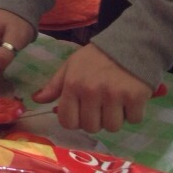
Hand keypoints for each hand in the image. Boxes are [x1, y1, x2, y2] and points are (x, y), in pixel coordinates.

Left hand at [32, 44, 153, 133]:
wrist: (129, 44)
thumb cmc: (96, 58)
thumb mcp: (70, 66)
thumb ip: (54, 85)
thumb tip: (36, 100)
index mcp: (73, 85)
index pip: (67, 121)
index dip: (74, 121)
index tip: (80, 114)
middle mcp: (91, 92)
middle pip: (91, 127)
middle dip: (95, 121)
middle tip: (99, 107)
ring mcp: (114, 96)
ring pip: (112, 127)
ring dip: (114, 119)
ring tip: (114, 104)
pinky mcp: (136, 97)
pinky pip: (133, 120)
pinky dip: (132, 114)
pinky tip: (129, 100)